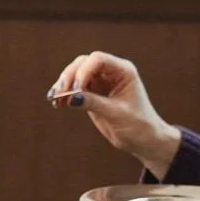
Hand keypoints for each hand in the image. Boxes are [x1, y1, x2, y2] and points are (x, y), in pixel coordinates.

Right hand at [46, 50, 180, 179]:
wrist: (144, 141)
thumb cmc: (139, 125)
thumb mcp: (117, 113)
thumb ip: (94, 102)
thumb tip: (71, 97)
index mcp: (123, 71)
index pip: (98, 60)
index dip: (83, 71)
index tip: (75, 89)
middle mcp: (111, 72)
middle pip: (83, 64)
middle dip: (69, 77)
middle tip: (60, 93)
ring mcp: (101, 82)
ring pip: (75, 74)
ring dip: (64, 85)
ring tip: (55, 99)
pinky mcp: (92, 93)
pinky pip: (75, 88)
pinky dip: (65, 94)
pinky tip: (58, 103)